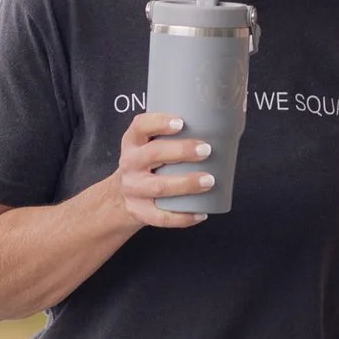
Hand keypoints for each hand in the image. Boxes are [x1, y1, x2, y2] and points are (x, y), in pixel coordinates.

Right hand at [108, 113, 212, 232]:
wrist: (120, 196)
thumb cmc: (147, 164)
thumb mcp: (149, 145)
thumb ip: (172, 134)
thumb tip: (218, 121)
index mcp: (133, 142)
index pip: (140, 126)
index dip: (159, 123)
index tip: (181, 123)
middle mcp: (130, 163)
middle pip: (153, 154)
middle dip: (182, 151)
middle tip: (206, 150)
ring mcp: (133, 189)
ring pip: (159, 187)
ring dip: (186, 183)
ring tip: (209, 180)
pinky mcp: (140, 211)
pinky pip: (162, 217)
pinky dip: (183, 217)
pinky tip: (201, 213)